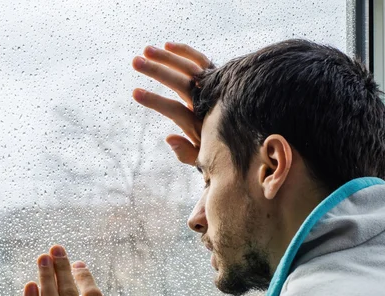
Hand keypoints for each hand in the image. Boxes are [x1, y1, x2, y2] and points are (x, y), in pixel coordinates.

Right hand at [132, 42, 213, 164]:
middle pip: (181, 82)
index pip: (174, 109)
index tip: (135, 93)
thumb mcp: (203, 160)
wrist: (249, 141)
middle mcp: (209, 103)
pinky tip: (168, 45)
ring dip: (168, 57)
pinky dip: (187, 53)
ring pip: (191, 68)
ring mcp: (215, 88)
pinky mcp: (218, 79)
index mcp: (201, 123)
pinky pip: (203, 62)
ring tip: (146, 49)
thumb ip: (186, 152)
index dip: (155, 101)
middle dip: (158, 71)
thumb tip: (169, 138)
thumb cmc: (221, 153)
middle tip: (135, 61)